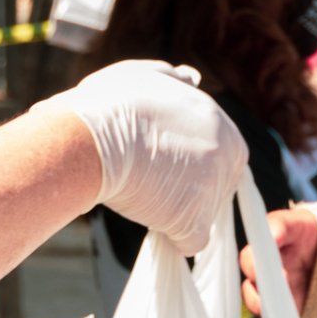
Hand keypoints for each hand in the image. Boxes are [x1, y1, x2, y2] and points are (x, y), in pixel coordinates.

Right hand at [48, 60, 246, 253]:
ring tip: (142, 192)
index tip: (158, 161)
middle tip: (149, 178)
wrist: (90, 136)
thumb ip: (174, 80)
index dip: (188, 162)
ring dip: (177, 208)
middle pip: (216, 184)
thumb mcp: (147, 78)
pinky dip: (172, 237)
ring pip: (203, 211)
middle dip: (187, 187)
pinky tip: (148, 219)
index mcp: (220, 122)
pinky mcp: (194, 219)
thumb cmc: (108, 106)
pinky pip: (191, 240)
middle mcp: (226, 153)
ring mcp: (214, 188)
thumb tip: (190, 77)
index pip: (218, 154)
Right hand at [242, 208, 316, 316]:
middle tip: (273, 280)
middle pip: (254, 256)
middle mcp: (278, 252)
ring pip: (254, 286)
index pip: (277, 224)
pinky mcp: (279, 301)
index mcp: (296, 228)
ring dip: (260, 297)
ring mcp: (275, 278)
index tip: (273, 238)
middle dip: (257, 267)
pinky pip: (267, 309)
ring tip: (273, 306)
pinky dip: (271, 316)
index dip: (271, 231)